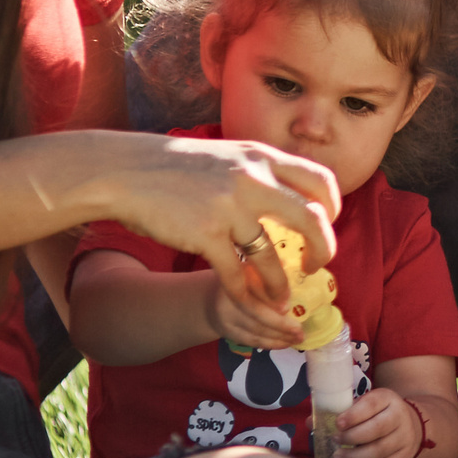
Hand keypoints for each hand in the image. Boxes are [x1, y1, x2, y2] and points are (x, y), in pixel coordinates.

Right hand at [102, 132, 340, 318]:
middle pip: (312, 220)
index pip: (322, 181)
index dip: (332, 209)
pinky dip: (245, 294)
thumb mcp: (229, 156)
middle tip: (317, 266)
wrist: (126, 170)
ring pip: (272, 257)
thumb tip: (298, 198)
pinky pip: (235, 275)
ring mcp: (229, 207)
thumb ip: (262, 173)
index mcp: (262, 157)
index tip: (325, 226)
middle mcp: (252, 179)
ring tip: (281, 301)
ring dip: (280, 285)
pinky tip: (247, 301)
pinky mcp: (205, 234)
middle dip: (323, 250)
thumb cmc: (178, 166)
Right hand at [204, 269, 305, 349]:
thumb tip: (289, 265)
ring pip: (254, 329)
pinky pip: (252, 340)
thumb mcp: (254, 269)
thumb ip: (269, 270)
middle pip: (254, 311)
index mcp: (237, 274)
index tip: (289, 307)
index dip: (271, 298)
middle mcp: (228, 295)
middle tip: (300, 329)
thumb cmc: (244, 282)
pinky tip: (286, 343)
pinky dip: (271, 343)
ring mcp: (226, 316)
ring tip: (298, 338)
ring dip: (279, 336)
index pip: (254, 287)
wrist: (212, 299)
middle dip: (280, 323)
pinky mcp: (228, 331)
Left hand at [336, 387, 425, 457]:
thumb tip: (314, 423)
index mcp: (387, 399)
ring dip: (354, 457)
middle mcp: (400, 416)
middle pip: (376, 429)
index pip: (371, 405)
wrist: (408, 424)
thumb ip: (343, 411)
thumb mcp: (364, 404)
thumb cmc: (377, 413)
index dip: (353, 416)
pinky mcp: (404, 455)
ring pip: (379, 451)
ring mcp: (405, 437)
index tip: (337, 424)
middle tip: (335, 441)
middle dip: (351, 437)